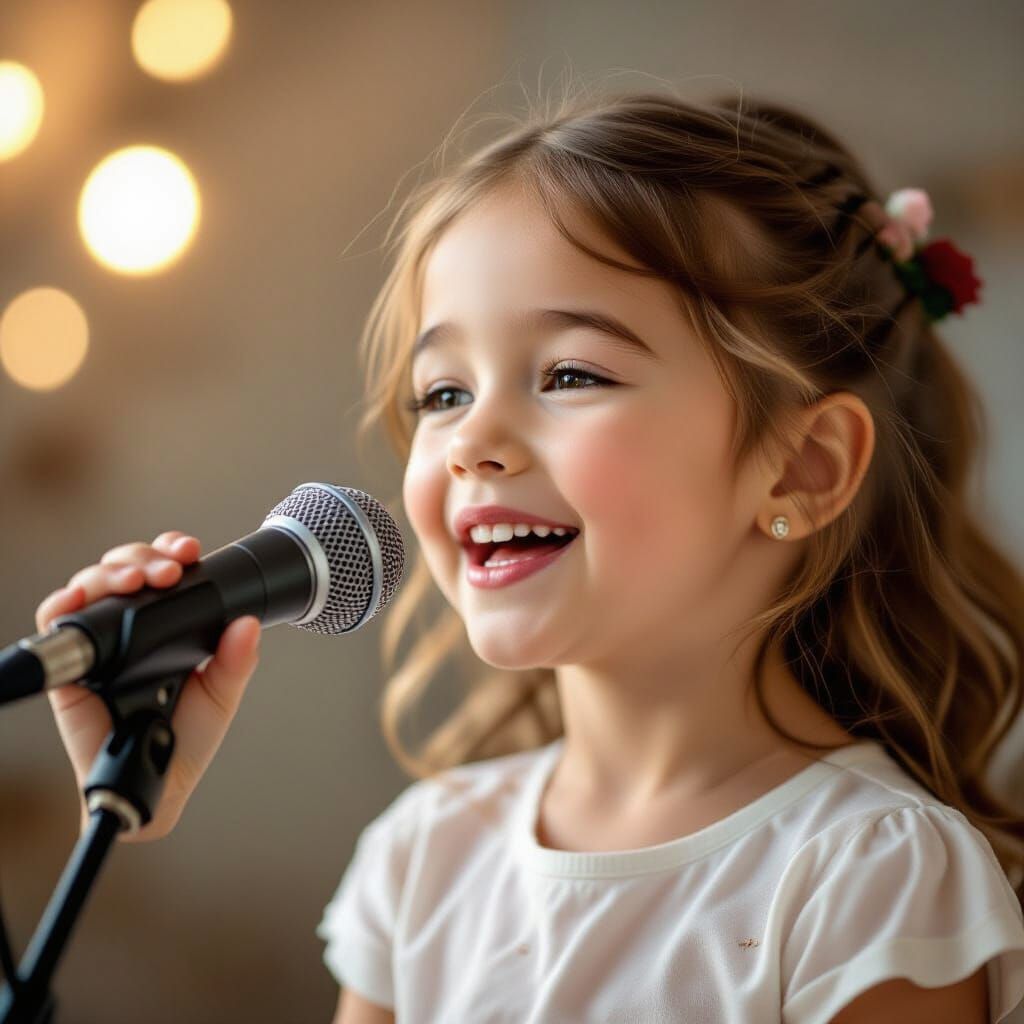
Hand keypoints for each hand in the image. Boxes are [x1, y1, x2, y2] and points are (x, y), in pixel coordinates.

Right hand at [34, 531, 261, 840]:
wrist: (158, 787)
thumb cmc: (186, 740)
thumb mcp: (221, 694)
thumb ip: (237, 660)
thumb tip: (248, 622)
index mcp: (168, 626)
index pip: (163, 571)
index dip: (170, 551)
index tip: (188, 550)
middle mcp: (132, 629)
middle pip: (125, 568)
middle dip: (143, 557)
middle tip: (168, 570)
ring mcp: (101, 644)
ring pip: (92, 586)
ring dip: (111, 572)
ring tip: (136, 580)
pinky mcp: (72, 668)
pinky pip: (55, 623)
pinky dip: (64, 603)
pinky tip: (81, 597)